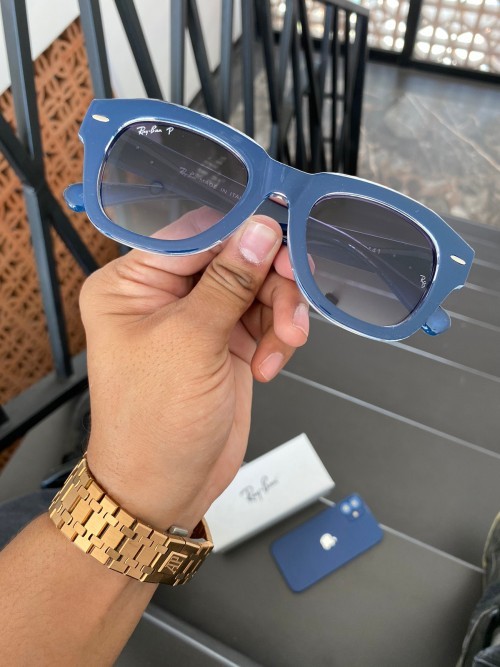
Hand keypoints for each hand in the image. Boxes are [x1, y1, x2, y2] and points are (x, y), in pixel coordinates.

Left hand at [80, 214, 308, 532]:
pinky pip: (266, 318)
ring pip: (257, 287)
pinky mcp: (227, 342)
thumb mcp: (191, 343)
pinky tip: (271, 363)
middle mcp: (164, 295)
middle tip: (291, 297)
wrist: (166, 487)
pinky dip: (278, 337)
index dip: (241, 232)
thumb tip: (259, 232)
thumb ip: (229, 282)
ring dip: (280, 313)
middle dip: (269, 279)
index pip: (194, 234)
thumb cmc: (152, 426)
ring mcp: (199, 319)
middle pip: (234, 257)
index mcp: (132, 283)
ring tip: (285, 343)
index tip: (280, 235)